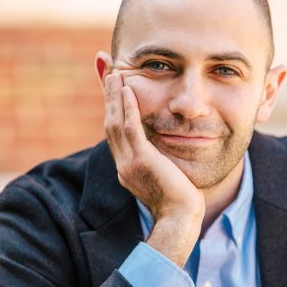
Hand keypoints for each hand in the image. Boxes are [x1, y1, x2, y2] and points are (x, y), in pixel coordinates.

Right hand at [102, 72, 203, 265]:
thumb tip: (162, 150)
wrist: (181, 219)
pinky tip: (126, 90)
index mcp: (126, 166)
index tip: (111, 83)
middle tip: (105, 68)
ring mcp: (129, 163)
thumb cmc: (179, 201)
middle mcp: (122, 163)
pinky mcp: (141, 161)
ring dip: (114, 95)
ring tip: (114, 72)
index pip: (115, 130)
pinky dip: (127, 108)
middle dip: (107, 94)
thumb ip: (158, 161)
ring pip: (115, 122)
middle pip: (109, 121)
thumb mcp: (164, 176)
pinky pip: (130, 129)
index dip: (111, 105)